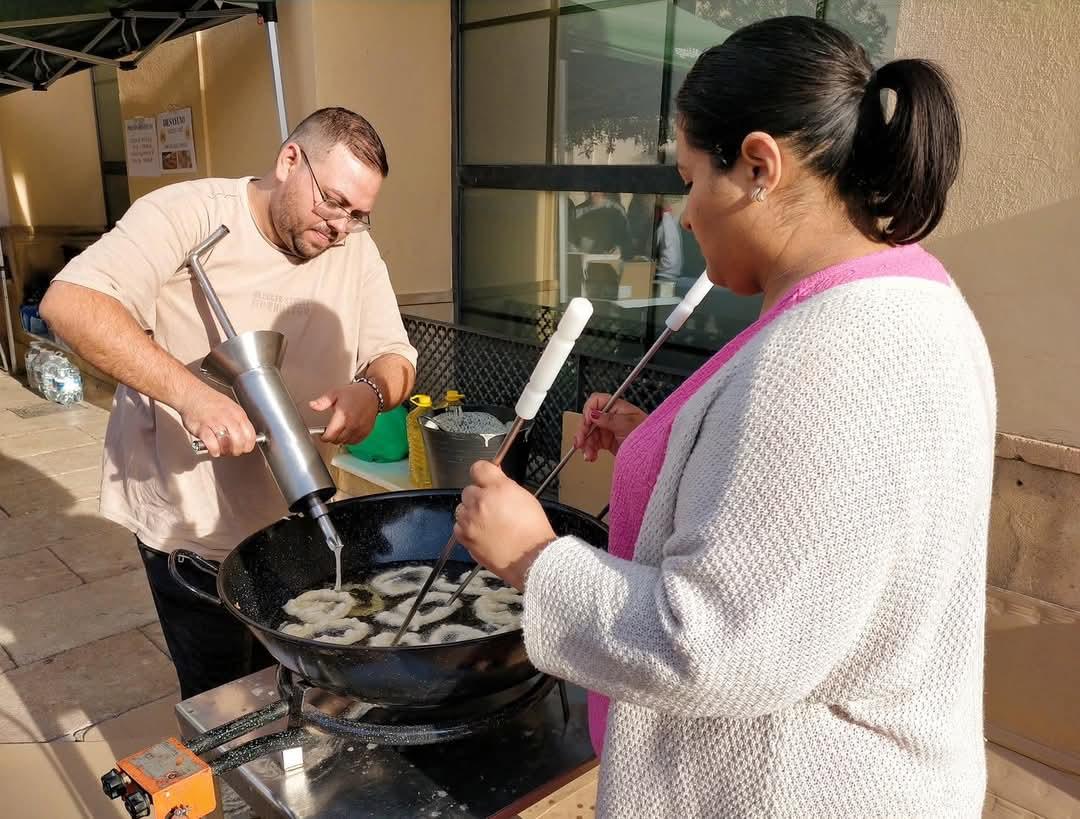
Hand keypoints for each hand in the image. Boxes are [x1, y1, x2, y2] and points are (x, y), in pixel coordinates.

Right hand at [178, 384, 257, 456]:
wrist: (191, 394)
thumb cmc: (210, 401)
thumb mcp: (232, 408)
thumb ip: (238, 422)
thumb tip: (245, 437)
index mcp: (238, 414)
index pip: (250, 435)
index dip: (248, 445)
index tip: (244, 448)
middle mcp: (228, 418)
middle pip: (240, 441)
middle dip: (237, 451)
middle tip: (232, 452)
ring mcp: (215, 423)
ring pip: (227, 443)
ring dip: (225, 451)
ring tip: (222, 451)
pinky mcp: (202, 428)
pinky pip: (212, 443)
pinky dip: (214, 450)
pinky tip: (213, 450)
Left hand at [310, 382, 379, 444]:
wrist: (371, 394)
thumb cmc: (354, 393)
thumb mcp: (335, 393)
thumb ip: (323, 401)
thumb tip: (312, 405)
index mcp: (342, 416)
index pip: (330, 436)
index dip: (323, 437)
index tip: (321, 434)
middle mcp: (352, 425)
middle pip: (337, 441)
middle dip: (331, 437)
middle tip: (330, 430)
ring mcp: (360, 430)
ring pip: (345, 443)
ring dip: (340, 439)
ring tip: (339, 430)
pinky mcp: (365, 432)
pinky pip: (355, 442)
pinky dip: (349, 439)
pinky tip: (347, 431)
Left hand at [454, 461, 556, 590]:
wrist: (532, 558)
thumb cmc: (533, 532)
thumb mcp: (525, 498)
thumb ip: (506, 487)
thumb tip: (496, 481)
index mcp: (498, 488)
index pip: (479, 468)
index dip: (482, 473)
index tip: (484, 478)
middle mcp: (481, 501)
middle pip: (468, 490)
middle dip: (478, 496)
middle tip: (491, 507)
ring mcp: (471, 520)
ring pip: (461, 508)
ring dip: (471, 513)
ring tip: (487, 523)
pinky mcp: (465, 537)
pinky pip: (458, 527)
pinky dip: (467, 529)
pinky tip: (482, 533)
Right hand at [573, 393, 647, 461]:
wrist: (652, 454)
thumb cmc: (647, 436)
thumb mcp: (627, 425)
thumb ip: (609, 419)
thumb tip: (593, 413)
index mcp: (616, 407)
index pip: (596, 401)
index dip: (588, 411)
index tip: (587, 423)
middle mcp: (610, 416)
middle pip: (589, 419)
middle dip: (583, 431)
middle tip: (580, 442)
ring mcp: (608, 429)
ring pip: (589, 433)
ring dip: (585, 444)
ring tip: (588, 455)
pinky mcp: (607, 441)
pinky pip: (592, 444)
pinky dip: (589, 450)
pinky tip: (591, 457)